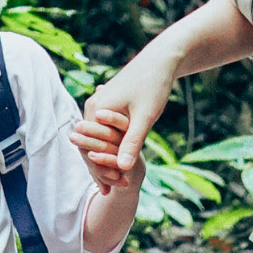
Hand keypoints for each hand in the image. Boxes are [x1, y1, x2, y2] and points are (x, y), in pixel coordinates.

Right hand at [73, 70, 167, 191]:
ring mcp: (100, 104)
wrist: (162, 59)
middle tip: (110, 192)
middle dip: (100, 169)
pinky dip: (111, 146)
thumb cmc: (154, 85)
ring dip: (105, 159)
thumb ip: (132, 142)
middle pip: (90, 146)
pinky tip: (121, 161)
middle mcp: (93, 107)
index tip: (110, 190)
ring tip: (115, 183)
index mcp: (96, 110)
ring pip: (97, 140)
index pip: (90, 149)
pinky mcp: (109, 104)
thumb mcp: (145, 116)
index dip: (100, 171)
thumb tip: (123, 167)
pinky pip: (105, 131)